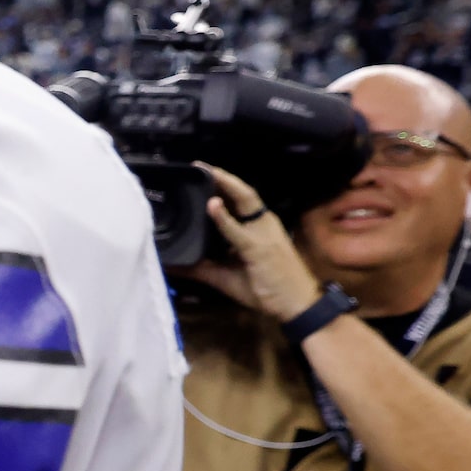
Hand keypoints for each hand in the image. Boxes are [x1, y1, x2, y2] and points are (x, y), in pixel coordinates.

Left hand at [184, 163, 323, 321]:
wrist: (297, 305)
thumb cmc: (266, 289)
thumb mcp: (226, 277)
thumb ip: (202, 268)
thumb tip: (173, 263)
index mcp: (257, 228)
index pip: (239, 201)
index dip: (222, 186)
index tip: (201, 174)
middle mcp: (262, 224)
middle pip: (243, 193)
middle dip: (222, 177)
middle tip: (199, 165)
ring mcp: (262, 234)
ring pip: (245, 201)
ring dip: (225, 185)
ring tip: (205, 171)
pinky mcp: (259, 247)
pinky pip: (238, 229)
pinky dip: (224, 217)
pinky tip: (212, 204)